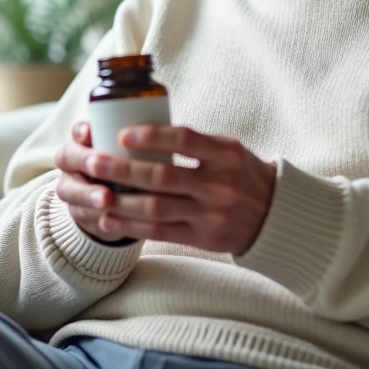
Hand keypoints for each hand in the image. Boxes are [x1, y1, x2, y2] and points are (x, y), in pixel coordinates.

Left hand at [53, 121, 276, 254]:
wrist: (275, 216)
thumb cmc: (242, 174)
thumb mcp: (228, 150)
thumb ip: (195, 144)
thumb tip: (145, 130)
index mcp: (226, 154)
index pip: (185, 140)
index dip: (152, 136)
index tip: (122, 134)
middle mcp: (220, 184)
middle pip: (163, 176)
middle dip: (123, 169)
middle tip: (94, 161)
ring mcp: (211, 214)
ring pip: (156, 208)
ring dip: (121, 200)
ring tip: (95, 192)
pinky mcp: (203, 237)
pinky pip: (161, 232)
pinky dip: (132, 225)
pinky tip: (109, 219)